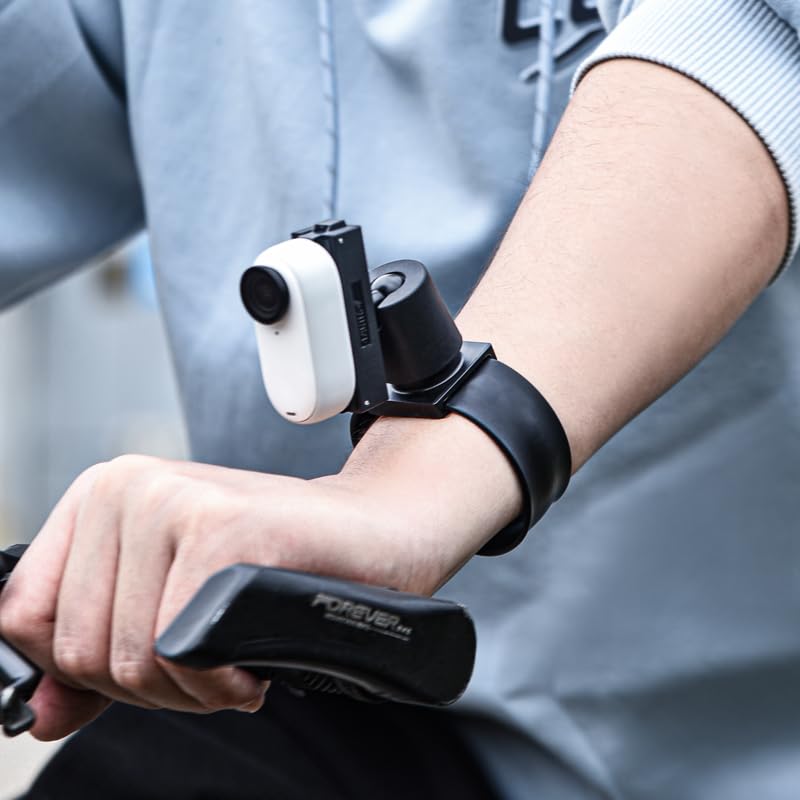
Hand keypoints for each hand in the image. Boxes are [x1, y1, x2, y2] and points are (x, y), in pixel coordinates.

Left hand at [0, 455, 441, 738]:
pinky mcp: (222, 526)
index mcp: (103, 494)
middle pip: (79, 649)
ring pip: (128, 657)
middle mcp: (127, 485)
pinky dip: (221, 680)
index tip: (146, 666)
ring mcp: (172, 499)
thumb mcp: (169, 604)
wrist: (373, 530)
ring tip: (234, 656)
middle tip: (208, 663)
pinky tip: (252, 657)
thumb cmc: (276, 565)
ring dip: (191, 689)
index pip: (26, 617)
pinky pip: (181, 649)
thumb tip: (39, 715)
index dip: (83, 669)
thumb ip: (96, 657)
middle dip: (150, 686)